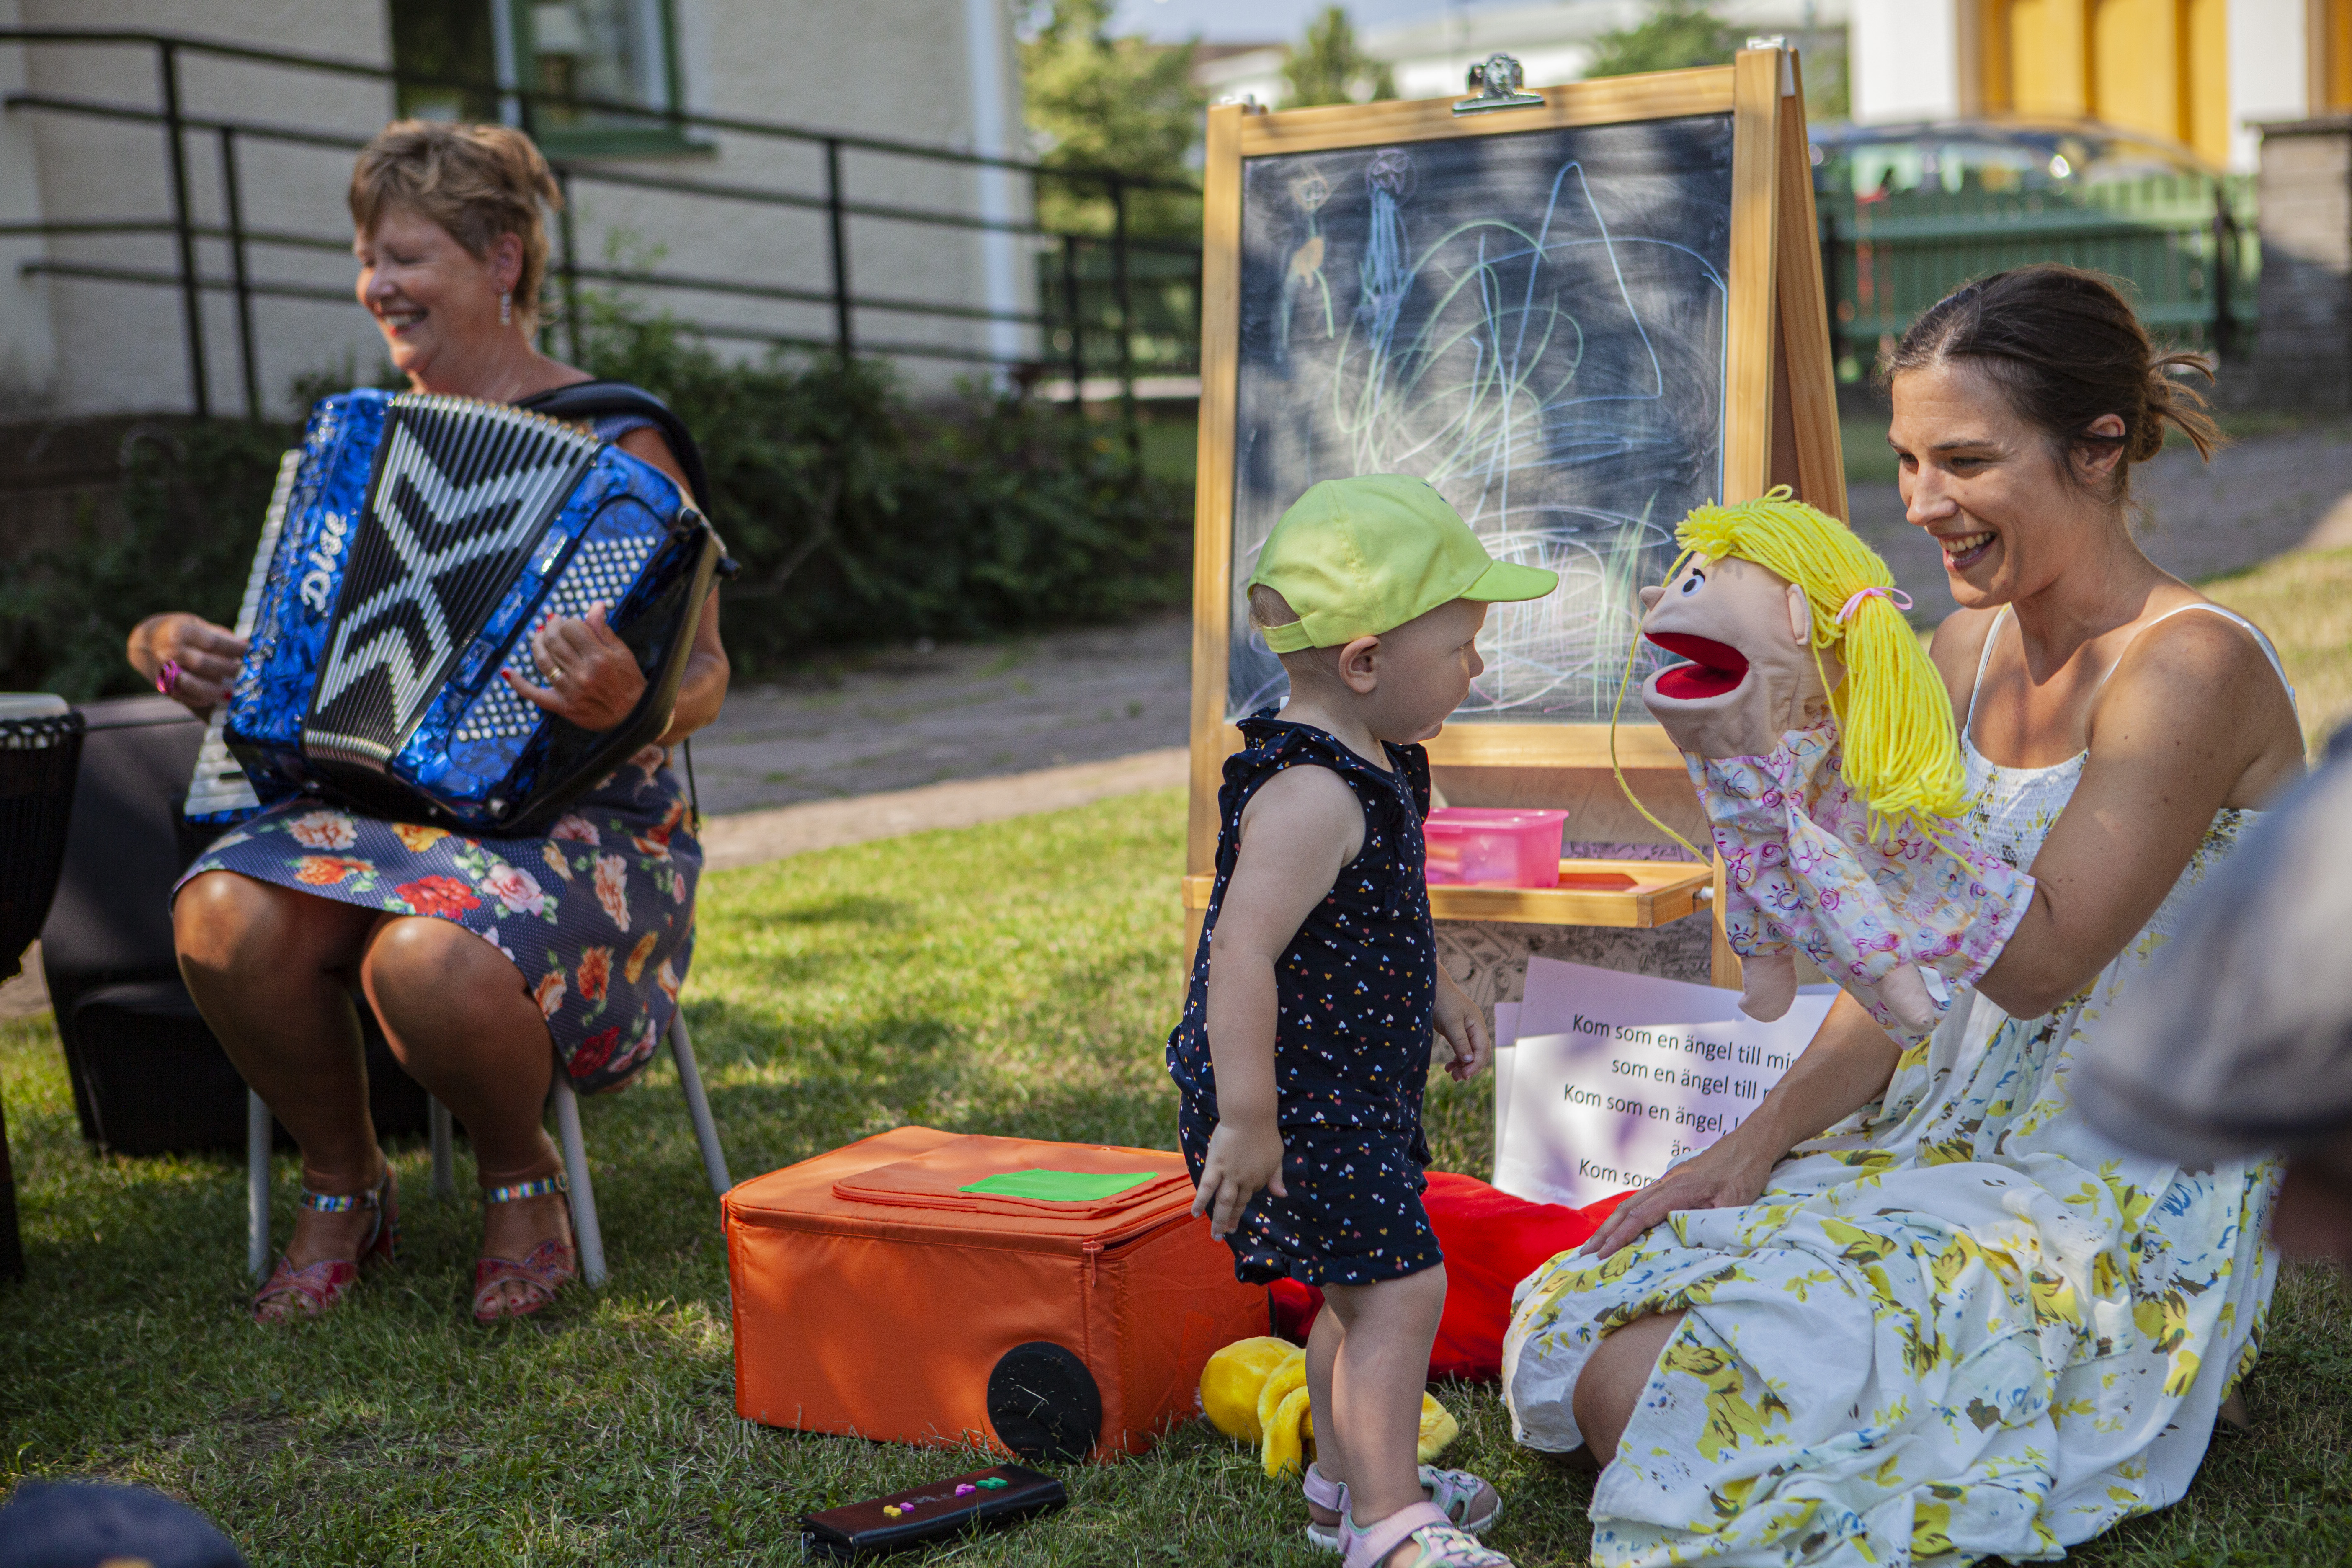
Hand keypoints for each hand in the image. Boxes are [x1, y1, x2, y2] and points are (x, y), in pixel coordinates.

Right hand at [127, 612, 246, 712]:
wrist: (141, 642)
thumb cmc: (178, 631)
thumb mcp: (195, 625)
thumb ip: (219, 635)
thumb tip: (249, 644)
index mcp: (181, 631)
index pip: (213, 642)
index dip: (235, 649)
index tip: (254, 654)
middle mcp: (169, 649)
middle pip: (204, 663)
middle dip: (229, 670)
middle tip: (250, 675)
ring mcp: (162, 668)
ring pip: (191, 682)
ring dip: (214, 690)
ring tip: (233, 694)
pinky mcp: (160, 684)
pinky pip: (181, 694)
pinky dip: (198, 698)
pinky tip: (214, 699)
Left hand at [504, 603, 648, 730]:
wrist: (633, 718)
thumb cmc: (630, 683)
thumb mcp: (623, 653)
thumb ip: (604, 630)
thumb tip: (595, 605)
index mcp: (599, 658)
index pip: (572, 628)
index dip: (569, 621)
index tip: (571, 623)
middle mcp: (582, 674)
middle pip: (554, 641)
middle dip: (551, 627)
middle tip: (553, 623)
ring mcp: (569, 691)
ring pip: (542, 660)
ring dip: (537, 643)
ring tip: (540, 636)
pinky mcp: (561, 706)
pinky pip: (533, 693)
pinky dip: (518, 682)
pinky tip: (507, 671)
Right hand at [1191, 1118, 1287, 1239]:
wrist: (1251, 1117)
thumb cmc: (1265, 1133)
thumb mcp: (1277, 1157)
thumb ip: (1277, 1177)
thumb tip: (1282, 1195)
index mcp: (1259, 1178)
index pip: (1250, 1195)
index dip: (1242, 1204)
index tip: (1236, 1215)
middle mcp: (1244, 1181)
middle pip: (1236, 1204)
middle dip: (1231, 1221)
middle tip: (1225, 1235)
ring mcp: (1229, 1174)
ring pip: (1223, 1202)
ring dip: (1219, 1221)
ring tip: (1215, 1236)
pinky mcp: (1215, 1165)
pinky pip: (1207, 1187)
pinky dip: (1201, 1201)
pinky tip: (1195, 1213)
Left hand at [1432, 969, 1490, 1081]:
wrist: (1429, 986)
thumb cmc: (1441, 1000)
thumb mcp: (1451, 1022)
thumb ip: (1460, 1041)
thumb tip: (1469, 1060)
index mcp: (1477, 1024)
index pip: (1483, 1050)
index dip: (1476, 1065)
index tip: (1464, 1075)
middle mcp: (1475, 1028)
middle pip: (1479, 1054)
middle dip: (1470, 1067)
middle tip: (1456, 1078)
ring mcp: (1466, 1030)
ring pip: (1470, 1053)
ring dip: (1463, 1065)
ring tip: (1453, 1075)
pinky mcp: (1456, 1032)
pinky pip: (1461, 1050)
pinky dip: (1457, 1059)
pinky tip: (1449, 1067)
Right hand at [1574, 1123, 1777, 1260]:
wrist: (1752, 1142)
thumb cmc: (1745, 1172)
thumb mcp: (1735, 1202)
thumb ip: (1710, 1222)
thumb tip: (1688, 1244)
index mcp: (1678, 1189)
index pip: (1639, 1217)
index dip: (1619, 1237)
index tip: (1601, 1256)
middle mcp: (1667, 1182)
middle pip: (1626, 1209)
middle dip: (1604, 1233)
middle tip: (1583, 1254)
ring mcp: (1669, 1179)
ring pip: (1632, 1203)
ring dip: (1611, 1224)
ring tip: (1595, 1243)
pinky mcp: (1675, 1180)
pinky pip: (1643, 1199)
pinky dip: (1626, 1214)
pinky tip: (1623, 1224)